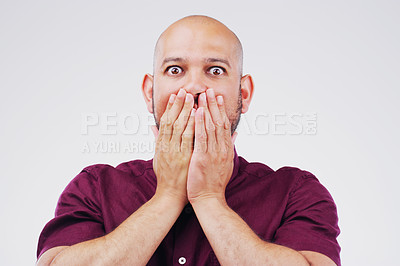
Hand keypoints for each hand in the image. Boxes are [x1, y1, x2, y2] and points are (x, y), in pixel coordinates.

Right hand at [152, 89, 194, 204]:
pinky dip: (193, 125)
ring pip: (180, 127)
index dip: (171, 108)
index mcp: (161, 145)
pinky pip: (189, 138)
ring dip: (186, 111)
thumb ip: (157, 140)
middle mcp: (166, 146)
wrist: (170, 195)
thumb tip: (152, 126)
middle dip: (179, 105)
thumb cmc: (166, 177)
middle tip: (185, 91)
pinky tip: (197, 115)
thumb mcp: (158, 157)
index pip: (166, 122)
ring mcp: (175, 151)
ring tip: (192, 97)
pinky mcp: (183, 158)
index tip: (175, 95)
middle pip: (173, 121)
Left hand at [187, 89, 236, 202]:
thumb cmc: (214, 183)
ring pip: (210, 127)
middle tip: (209, 90)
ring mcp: (213, 154)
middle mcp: (222, 149)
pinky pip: (201, 138)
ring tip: (202, 95)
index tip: (217, 97)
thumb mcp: (225, 163)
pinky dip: (199, 123)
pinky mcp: (202, 158)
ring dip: (206, 109)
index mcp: (226, 150)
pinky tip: (197, 112)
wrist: (209, 200)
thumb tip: (234, 134)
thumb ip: (229, 147)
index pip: (224, 125)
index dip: (220, 110)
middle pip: (218, 122)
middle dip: (213, 105)